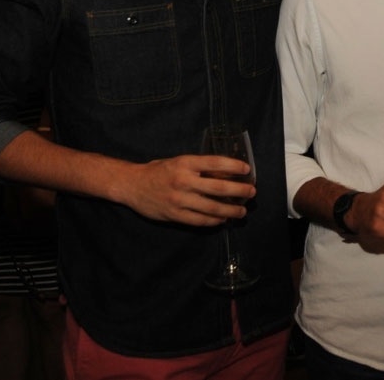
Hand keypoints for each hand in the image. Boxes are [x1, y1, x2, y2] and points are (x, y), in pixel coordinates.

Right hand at [117, 154, 254, 226]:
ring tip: (242, 211)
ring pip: (212, 207)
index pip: (215, 162)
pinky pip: (200, 220)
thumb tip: (226, 174)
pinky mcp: (175, 215)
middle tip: (251, 192)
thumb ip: (199, 168)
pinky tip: (223, 219)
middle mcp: (183, 180)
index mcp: (185, 163)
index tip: (247, 169)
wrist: (132, 185)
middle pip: (219, 187)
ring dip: (231, 210)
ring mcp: (179, 199)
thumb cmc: (159, 171)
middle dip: (239, 191)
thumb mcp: (179, 162)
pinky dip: (214, 221)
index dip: (234, 166)